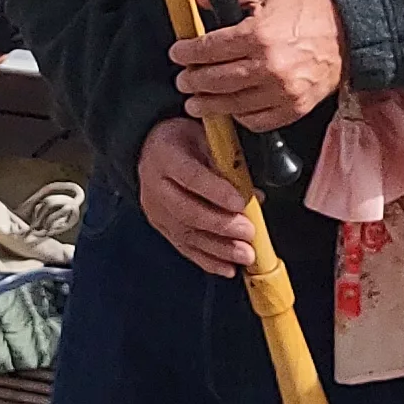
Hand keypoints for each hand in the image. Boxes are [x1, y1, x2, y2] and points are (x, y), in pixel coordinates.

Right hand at [134, 116, 256, 278]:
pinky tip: (227, 267)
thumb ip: (227, 162)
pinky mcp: (161, 226)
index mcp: (165, 155)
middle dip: (222, 225)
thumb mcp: (204, 136)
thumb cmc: (183, 141)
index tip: (240, 202)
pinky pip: (184, 247)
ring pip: (187, 233)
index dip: (216, 192)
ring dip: (219, 248)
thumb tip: (252, 194)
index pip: (190, 177)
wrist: (151, 149)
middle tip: (248, 233)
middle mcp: (155, 185)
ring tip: (244, 255)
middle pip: (187, 211)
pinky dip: (207, 260)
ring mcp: (156, 209)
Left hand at [170, 0, 346, 130]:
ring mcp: (283, 91)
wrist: (350, 33)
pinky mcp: (295, 108)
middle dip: (193, 81)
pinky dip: (240, 118)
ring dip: (209, 105)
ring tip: (196, 102)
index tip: (179, 53)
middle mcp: (270, 66)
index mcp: (260, 35)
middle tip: (183, 80)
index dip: (188, 53)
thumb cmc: (310, 10)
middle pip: (216, 81)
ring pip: (233, 106)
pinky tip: (231, 110)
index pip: (210, 49)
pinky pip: (258, 121)